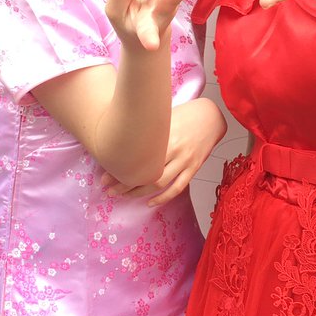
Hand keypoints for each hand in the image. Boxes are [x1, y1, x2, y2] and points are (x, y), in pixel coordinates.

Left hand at [100, 98, 226, 205]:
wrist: (211, 116)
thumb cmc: (185, 113)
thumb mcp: (164, 117)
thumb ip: (148, 131)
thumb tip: (122, 140)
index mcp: (164, 134)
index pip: (137, 157)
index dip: (119, 169)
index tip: (104, 176)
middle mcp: (174, 149)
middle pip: (145, 173)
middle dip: (125, 184)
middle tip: (109, 190)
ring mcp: (185, 160)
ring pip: (159, 183)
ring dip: (139, 192)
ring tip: (124, 196)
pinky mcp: (194, 167)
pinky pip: (178, 187)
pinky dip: (163, 197)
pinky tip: (150, 202)